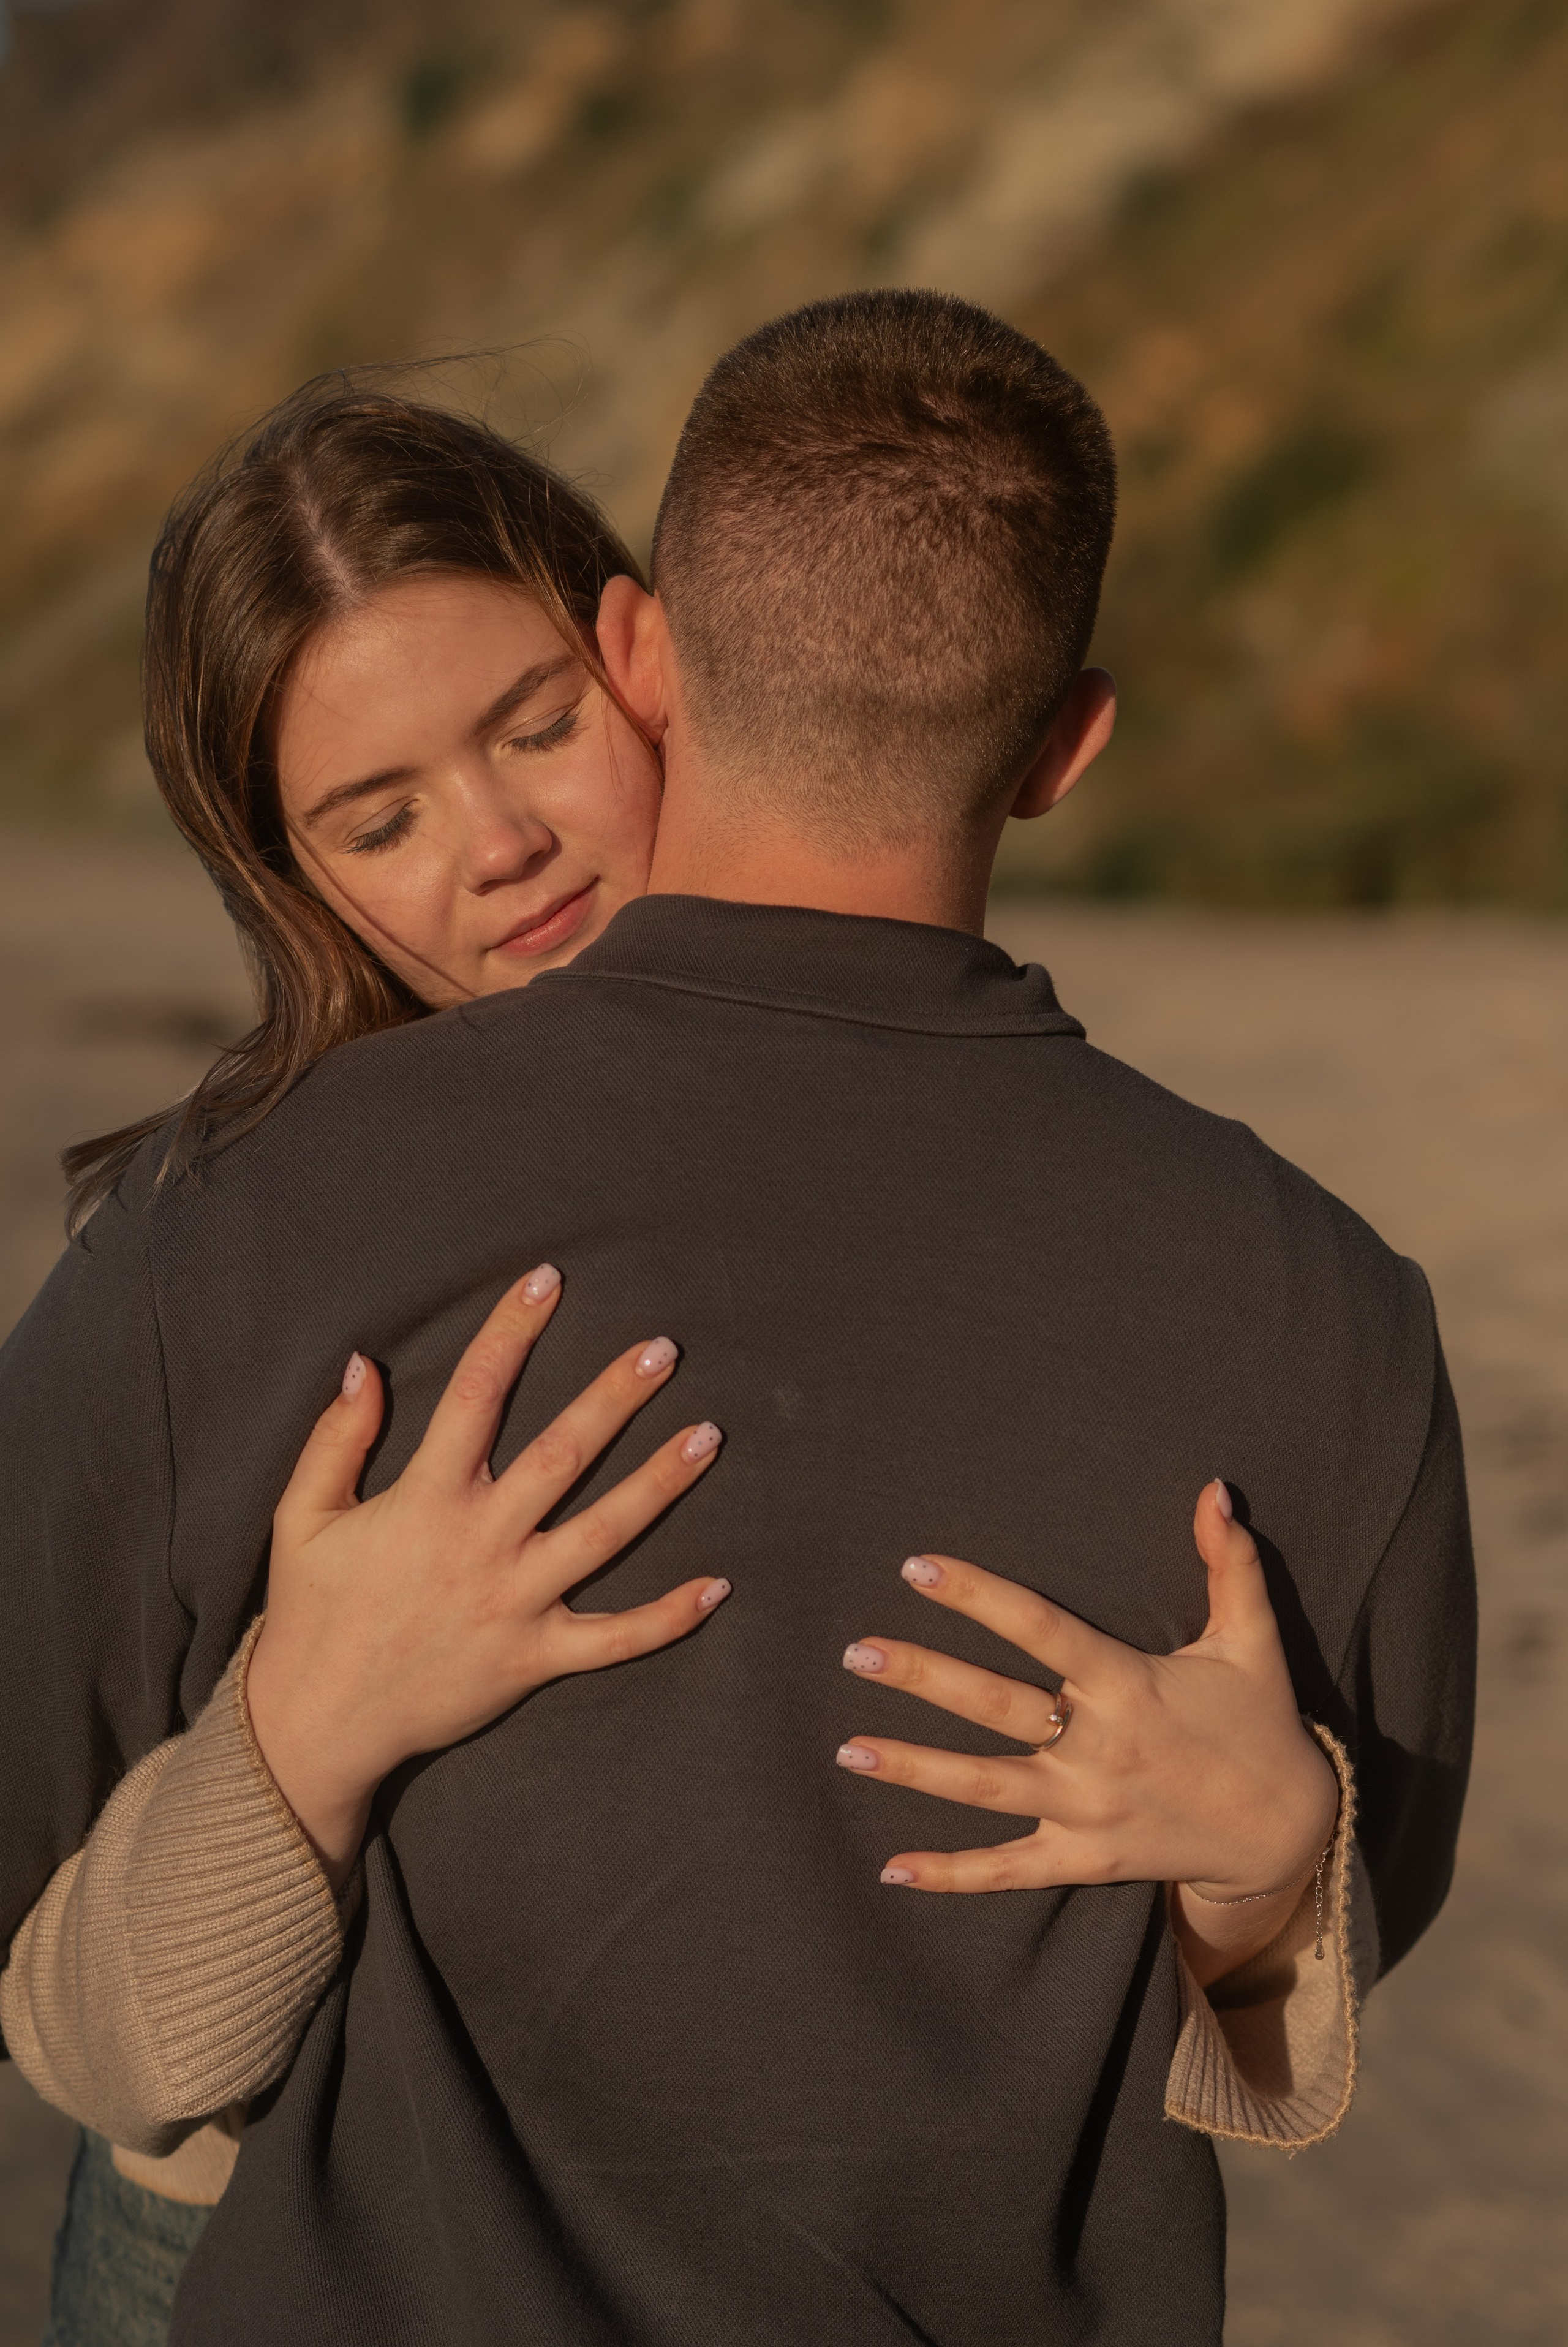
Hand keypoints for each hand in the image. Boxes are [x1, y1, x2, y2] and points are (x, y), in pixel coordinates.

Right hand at [246, 1265, 728, 1884]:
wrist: (315, 1725)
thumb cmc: (310, 1613)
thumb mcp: (303, 1516)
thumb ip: (336, 1438)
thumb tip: (364, 1362)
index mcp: (426, 1499)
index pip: (474, 1393)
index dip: (511, 1332)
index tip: (547, 1280)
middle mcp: (481, 1543)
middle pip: (562, 1454)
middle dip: (615, 1397)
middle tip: (664, 1349)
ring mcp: (515, 1602)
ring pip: (605, 1533)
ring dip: (661, 1483)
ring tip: (710, 1435)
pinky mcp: (535, 1658)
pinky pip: (614, 1638)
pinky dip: (668, 1617)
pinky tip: (719, 1587)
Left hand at [836, 1482, 1338, 1981]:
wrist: (1288, 1833)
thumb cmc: (1259, 1723)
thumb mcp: (1251, 1639)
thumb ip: (1229, 1562)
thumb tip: (1215, 1487)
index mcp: (1129, 1684)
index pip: (1040, 1629)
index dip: (977, 1595)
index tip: (917, 1566)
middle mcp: (1100, 1747)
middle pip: (995, 1706)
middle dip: (922, 1676)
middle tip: (856, 1651)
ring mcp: (1088, 1809)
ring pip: (985, 1788)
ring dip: (913, 1768)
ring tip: (847, 1749)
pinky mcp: (1086, 1858)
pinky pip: (1008, 1870)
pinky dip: (951, 1874)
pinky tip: (893, 1867)